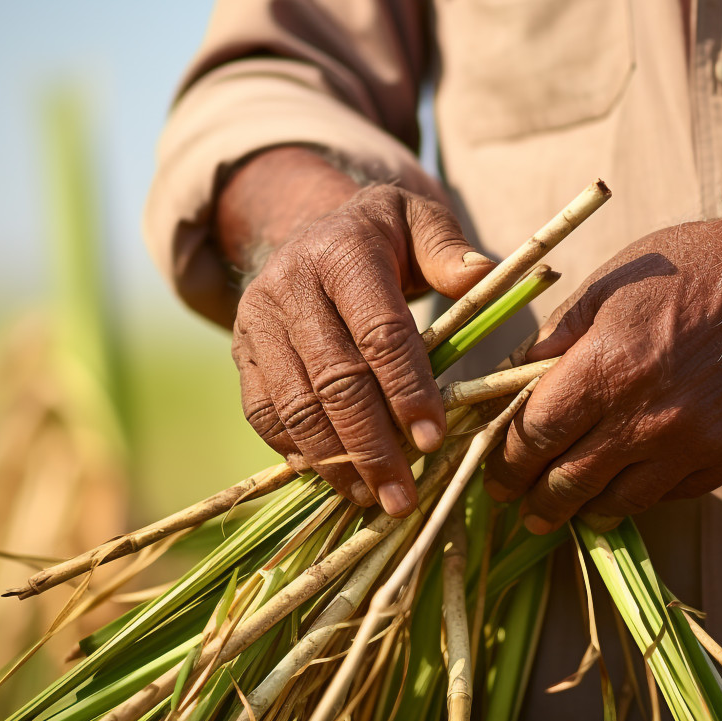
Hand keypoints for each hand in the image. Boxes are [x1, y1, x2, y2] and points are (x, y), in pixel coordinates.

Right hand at [227, 159, 493, 516]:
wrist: (311, 229)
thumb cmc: (383, 236)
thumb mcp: (418, 221)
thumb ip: (448, 248)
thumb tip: (481, 275)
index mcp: (342, 252)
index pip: (379, 333)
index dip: (407, 389)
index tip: (432, 440)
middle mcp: (289, 285)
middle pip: (334, 380)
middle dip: (372, 445)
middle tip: (403, 495)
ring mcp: (256, 321)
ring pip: (295, 405)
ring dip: (335, 461)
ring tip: (371, 500)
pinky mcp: (240, 352)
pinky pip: (263, 413)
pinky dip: (297, 451)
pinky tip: (334, 477)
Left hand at [484, 135, 721, 533]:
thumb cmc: (688, 269)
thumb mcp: (608, 284)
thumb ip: (555, 337)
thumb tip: (509, 379)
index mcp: (606, 368)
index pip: (535, 437)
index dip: (506, 463)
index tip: (494, 475)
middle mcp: (646, 417)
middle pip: (570, 482)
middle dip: (535, 501)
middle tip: (520, 507)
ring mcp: (691, 444)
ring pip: (619, 504)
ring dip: (582, 511)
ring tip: (563, 511)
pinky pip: (669, 494)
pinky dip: (639, 494)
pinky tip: (623, 484)